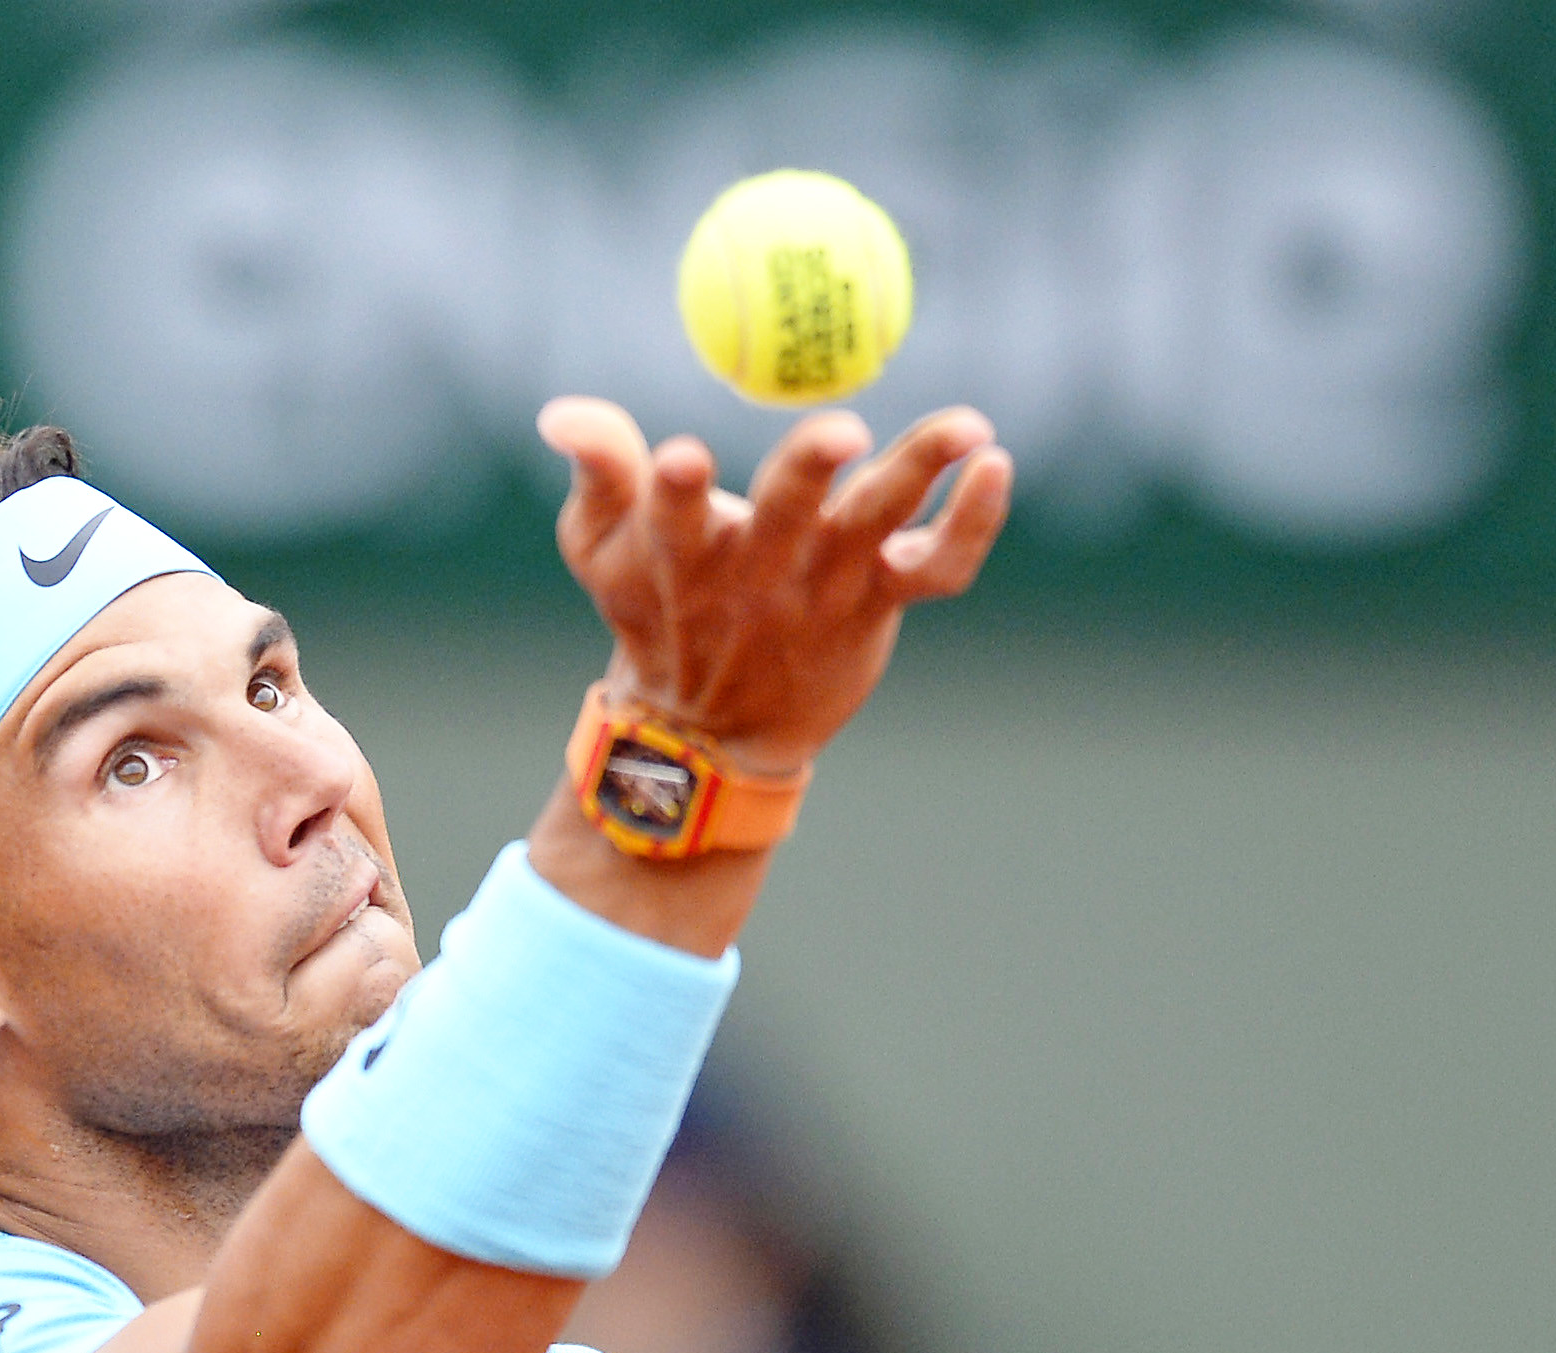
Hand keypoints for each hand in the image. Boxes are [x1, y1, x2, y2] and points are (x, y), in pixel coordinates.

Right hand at [537, 397, 1011, 770]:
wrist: (711, 734)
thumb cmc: (654, 616)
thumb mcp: (602, 551)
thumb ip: (597, 473)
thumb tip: (558, 414)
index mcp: (687, 558)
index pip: (675, 521)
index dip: (677, 494)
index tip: (679, 457)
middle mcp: (762, 572)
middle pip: (788, 517)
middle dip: (808, 474)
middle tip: (838, 430)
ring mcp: (828, 589)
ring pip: (878, 526)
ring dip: (919, 471)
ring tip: (967, 425)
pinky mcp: (882, 600)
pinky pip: (942, 566)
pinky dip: (977, 520)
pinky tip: (997, 465)